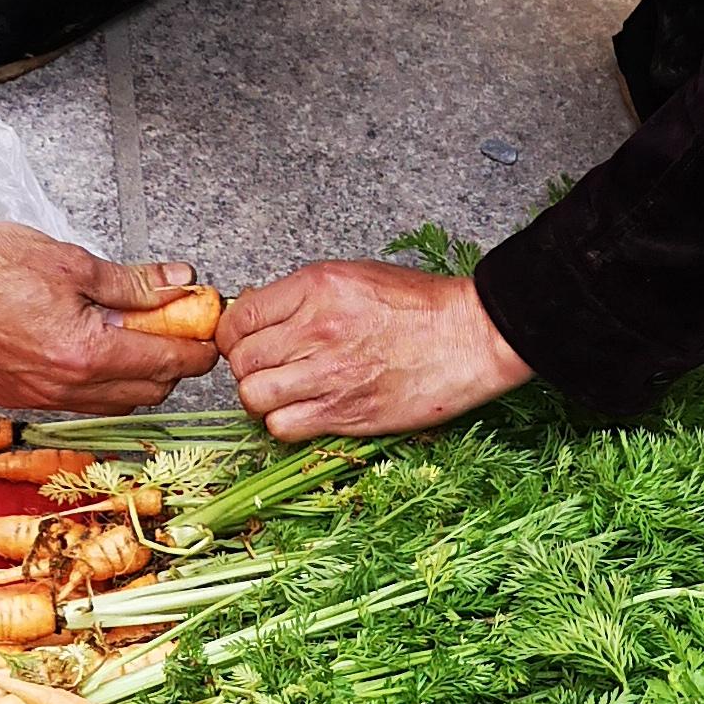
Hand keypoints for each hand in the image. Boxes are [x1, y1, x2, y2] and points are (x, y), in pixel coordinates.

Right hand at [0, 204, 218, 413]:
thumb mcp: (73, 262)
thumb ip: (133, 282)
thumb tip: (180, 281)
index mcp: (85, 354)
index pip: (166, 363)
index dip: (197, 350)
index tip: (209, 336)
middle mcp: (64, 388)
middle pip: (147, 392)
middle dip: (171, 366)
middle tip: (176, 331)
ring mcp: (38, 398)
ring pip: (113, 403)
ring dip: (135, 378)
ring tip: (134, 338)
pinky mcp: (15, 397)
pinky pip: (76, 403)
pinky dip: (98, 384)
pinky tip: (93, 351)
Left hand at [217, 260, 531, 440]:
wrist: (470, 336)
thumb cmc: (420, 306)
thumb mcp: (355, 276)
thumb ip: (302, 294)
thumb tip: (255, 309)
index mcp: (316, 289)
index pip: (239, 319)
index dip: (233, 336)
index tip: (244, 343)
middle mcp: (316, 330)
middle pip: (241, 361)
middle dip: (247, 368)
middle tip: (267, 369)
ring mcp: (329, 374)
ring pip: (254, 397)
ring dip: (261, 399)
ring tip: (281, 394)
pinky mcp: (346, 413)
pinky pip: (283, 427)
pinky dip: (284, 424)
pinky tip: (303, 413)